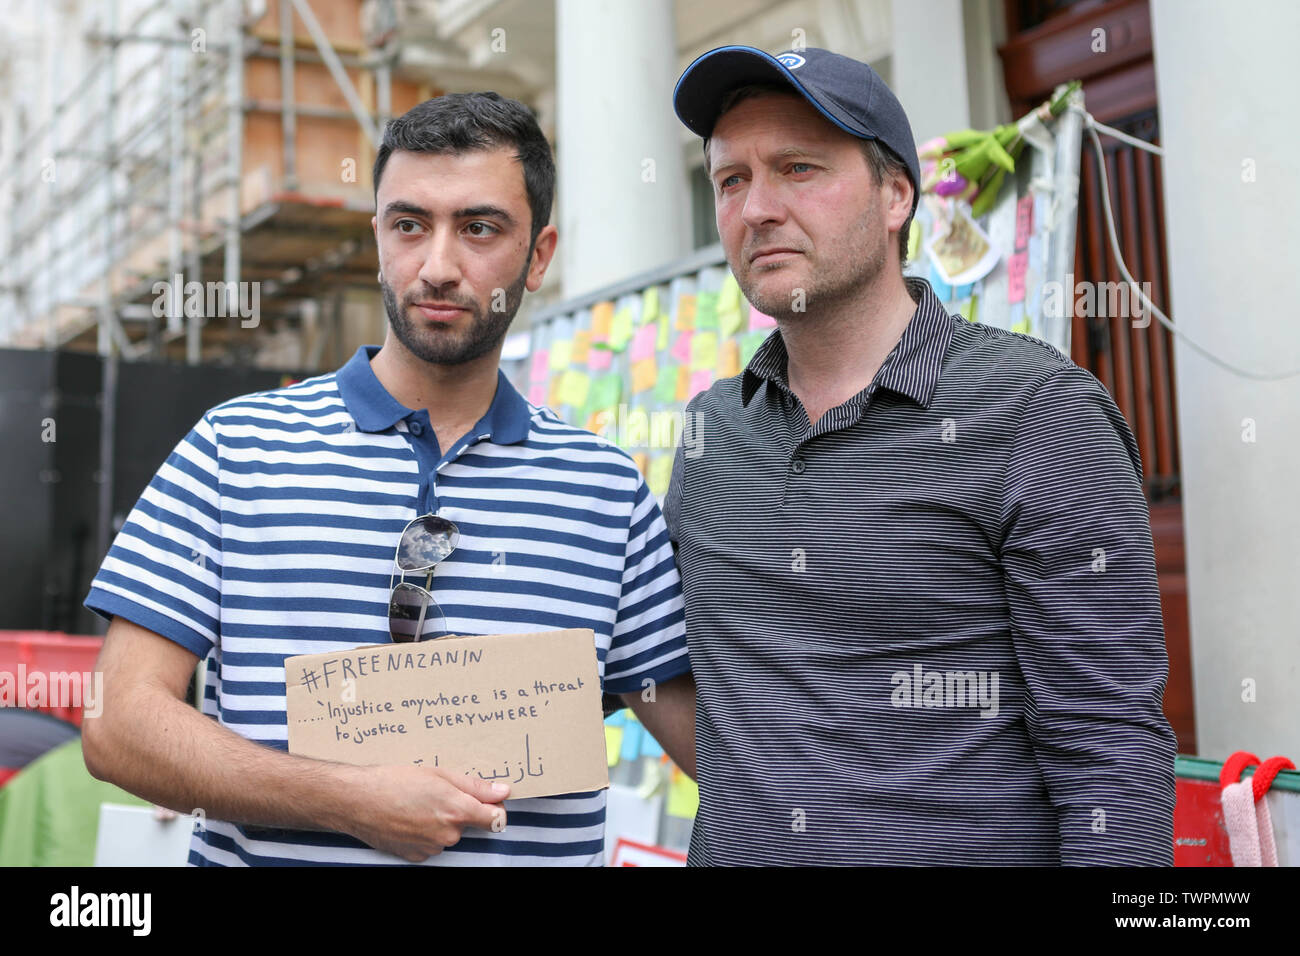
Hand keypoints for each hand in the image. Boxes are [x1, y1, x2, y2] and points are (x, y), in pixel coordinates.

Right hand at [341, 765, 509, 861]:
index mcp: (457, 810)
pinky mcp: (416, 856)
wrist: (356, 800)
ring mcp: (431, 848)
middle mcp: (448, 834)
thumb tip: (503, 791)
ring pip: (448, 834)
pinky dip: (425, 833)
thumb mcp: (439, 774)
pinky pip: (431, 844)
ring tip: (416, 804)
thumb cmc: (395, 781)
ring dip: (440, 822)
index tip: (489, 800)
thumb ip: (475, 786)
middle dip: (459, 810)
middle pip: (468, 824)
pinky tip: (408, 818)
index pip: (495, 819)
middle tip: (436, 793)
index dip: (495, 808)